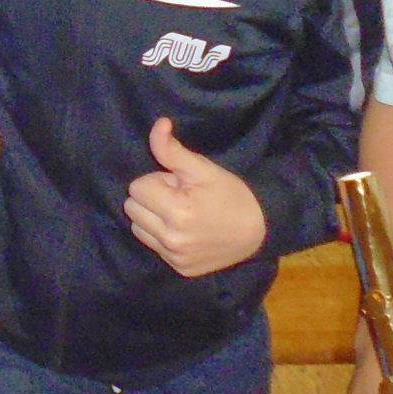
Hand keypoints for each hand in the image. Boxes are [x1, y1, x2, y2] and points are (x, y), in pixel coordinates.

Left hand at [123, 118, 267, 276]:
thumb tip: (158, 124)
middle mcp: (172, 238)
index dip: (157, 180)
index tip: (179, 185)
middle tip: (180, 197)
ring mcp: (174, 257)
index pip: (137, 187)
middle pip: (132, 208)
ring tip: (180, 213)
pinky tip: (184, 230)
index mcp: (177, 211)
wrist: (259, 230)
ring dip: (152, 218)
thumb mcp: (203, 169)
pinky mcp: (178, 269)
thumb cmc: (230, 194)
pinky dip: (161, 236)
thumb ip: (172, 150)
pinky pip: (152, 246)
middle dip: (152, 198)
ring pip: (138, 227)